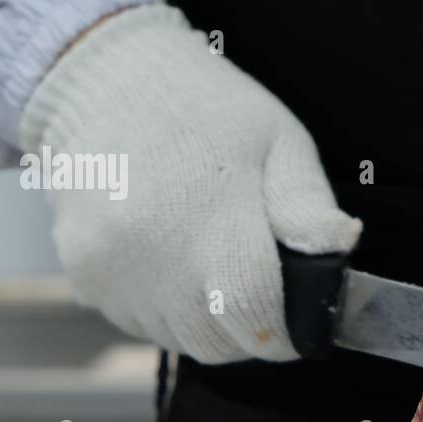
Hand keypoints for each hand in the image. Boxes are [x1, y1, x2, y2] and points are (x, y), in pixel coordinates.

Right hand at [19, 4, 360, 361]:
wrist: (104, 77)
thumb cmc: (206, 109)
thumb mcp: (279, 142)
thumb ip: (309, 208)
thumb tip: (339, 253)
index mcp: (213, 229)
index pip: (256, 322)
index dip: (285, 333)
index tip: (297, 322)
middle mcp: (155, 262)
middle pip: (216, 344)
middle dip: (248, 331)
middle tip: (260, 292)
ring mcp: (112, 273)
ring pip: (176, 338)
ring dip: (205, 322)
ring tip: (215, 267)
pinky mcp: (83, 276)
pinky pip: (136, 320)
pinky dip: (163, 308)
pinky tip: (172, 259)